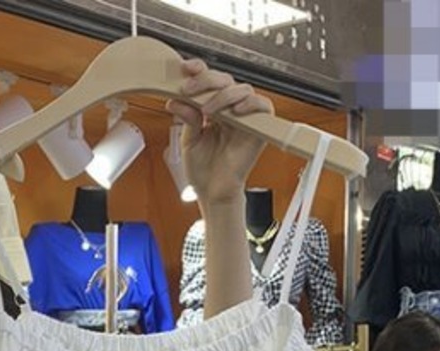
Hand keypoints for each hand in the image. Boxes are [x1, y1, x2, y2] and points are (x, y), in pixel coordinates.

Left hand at [167, 59, 273, 205]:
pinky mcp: (259, 127)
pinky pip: (262, 105)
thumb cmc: (203, 170)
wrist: (212, 193)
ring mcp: (245, 116)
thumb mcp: (189, 140)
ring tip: (208, 110)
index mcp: (213, 107)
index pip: (209, 81)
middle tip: (188, 90)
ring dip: (223, 95)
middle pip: (224, 80)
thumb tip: (176, 99)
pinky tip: (235, 111)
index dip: (199, 70)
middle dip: (205, 81)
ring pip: (241, 89)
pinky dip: (250, 104)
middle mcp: (230, 108)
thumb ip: (187, 118)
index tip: (184, 68)